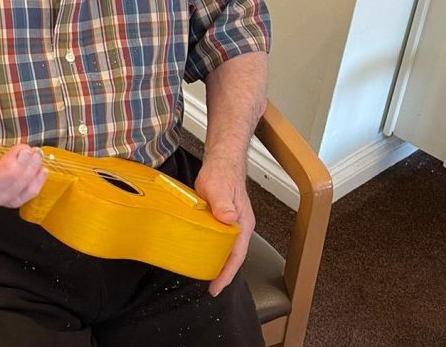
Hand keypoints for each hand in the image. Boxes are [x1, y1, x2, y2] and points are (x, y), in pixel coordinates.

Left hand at [194, 154, 254, 295]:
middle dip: (223, 272)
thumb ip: (223, 203)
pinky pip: (220, 237)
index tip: (216, 286)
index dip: (227, 273)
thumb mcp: (219, 187)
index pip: (237, 255)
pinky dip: (213, 247)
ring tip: (204, 272)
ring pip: (226, 247)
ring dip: (217, 260)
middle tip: (209, 285)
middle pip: (233, 255)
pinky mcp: (222, 217)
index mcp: (242, 223)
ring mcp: (232, 221)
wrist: (222, 159)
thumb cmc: (222, 171)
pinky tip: (203, 249)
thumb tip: (228, 218)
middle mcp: (240, 225)